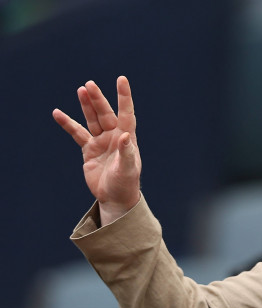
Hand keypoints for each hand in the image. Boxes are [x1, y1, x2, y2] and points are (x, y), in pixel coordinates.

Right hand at [53, 76, 140, 224]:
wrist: (115, 197)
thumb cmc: (125, 183)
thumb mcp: (128, 169)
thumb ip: (127, 152)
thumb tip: (125, 136)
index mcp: (127, 138)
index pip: (126, 113)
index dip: (124, 97)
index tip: (121, 79)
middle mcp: (114, 136)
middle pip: (105, 113)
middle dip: (98, 100)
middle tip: (90, 85)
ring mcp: (101, 141)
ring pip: (92, 120)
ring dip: (86, 106)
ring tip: (82, 90)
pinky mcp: (89, 149)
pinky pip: (77, 133)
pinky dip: (68, 124)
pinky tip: (58, 113)